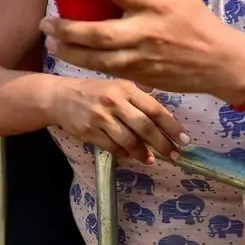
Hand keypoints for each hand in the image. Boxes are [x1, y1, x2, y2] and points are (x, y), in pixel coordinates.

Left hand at [39, 0, 244, 97]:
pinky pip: (108, 69)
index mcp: (157, 4)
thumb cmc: (197, 20)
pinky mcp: (141, 75)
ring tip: (51, 40)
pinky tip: (70, 53)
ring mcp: (143, 57)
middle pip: (102, 33)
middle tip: (46, 22)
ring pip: (100, 58)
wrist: (220, 62)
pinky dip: (86, 63)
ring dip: (71, 51)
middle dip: (70, 29)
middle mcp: (148, 32)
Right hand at [46, 76, 187, 162]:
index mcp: (125, 88)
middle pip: (145, 127)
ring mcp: (101, 118)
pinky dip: (124, 153)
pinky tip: (130, 155)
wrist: (60, 97)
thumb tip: (166, 117)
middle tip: (174, 155)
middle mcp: (114, 102)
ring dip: (144, 153)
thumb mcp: (117, 85)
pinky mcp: (89, 132)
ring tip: (151, 159)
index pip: (154, 108)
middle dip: (163, 144)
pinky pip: (113, 147)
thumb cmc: (94, 91)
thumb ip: (140, 96)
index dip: (172, 126)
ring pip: (129, 141)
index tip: (184, 139)